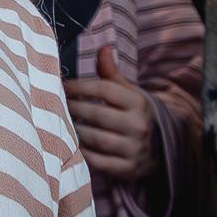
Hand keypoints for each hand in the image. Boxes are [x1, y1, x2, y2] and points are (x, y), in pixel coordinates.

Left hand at [63, 47, 159, 180]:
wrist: (161, 147)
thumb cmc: (134, 113)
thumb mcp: (128, 91)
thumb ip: (111, 72)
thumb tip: (104, 47)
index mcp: (138, 102)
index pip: (103, 90)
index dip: (79, 86)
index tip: (62, 86)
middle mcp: (138, 125)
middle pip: (95, 114)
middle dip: (72, 108)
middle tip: (56, 104)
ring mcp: (134, 149)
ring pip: (95, 138)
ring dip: (74, 130)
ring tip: (60, 122)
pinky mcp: (128, 169)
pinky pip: (98, 161)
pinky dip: (82, 153)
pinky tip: (70, 143)